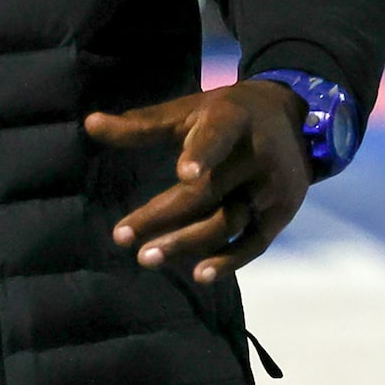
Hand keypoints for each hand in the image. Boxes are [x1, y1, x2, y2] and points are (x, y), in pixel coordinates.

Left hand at [85, 80, 309, 284]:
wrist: (295, 119)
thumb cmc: (226, 114)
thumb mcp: (189, 109)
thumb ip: (142, 124)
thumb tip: (89, 125)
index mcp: (233, 120)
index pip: (218, 136)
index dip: (203, 153)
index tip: (184, 173)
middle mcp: (257, 155)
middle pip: (208, 192)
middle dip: (164, 217)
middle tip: (122, 238)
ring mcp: (273, 188)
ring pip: (227, 222)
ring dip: (187, 243)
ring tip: (147, 257)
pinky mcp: (282, 213)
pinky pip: (254, 242)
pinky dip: (229, 261)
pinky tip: (200, 275)